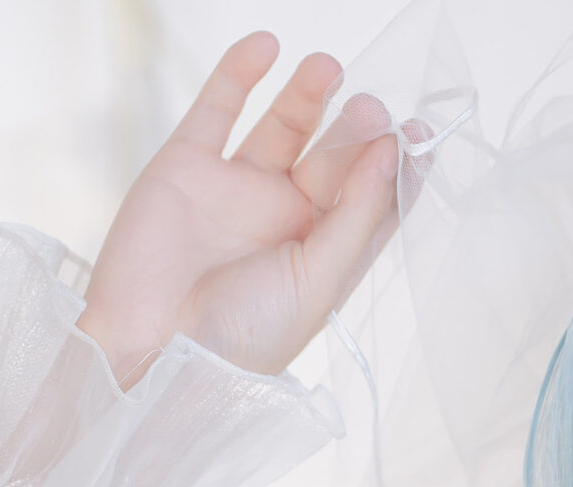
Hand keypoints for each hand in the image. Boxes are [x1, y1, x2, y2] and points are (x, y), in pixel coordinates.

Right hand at [77, 32, 405, 378]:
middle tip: (371, 107)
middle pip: (333, 158)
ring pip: (283, 127)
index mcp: (323, 256)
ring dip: (309, 95)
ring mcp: (236, 191)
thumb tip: (391, 151)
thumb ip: (356, 215)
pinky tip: (266, 48)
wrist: (151, 352)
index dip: (396, 167)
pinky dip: (239, 75)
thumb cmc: (240, 339)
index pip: (371, 201)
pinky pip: (217, 110)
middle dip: (356, 129)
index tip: (421, 136)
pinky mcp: (186, 168)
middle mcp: (284, 220)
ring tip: (328, 68)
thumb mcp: (317, 282)